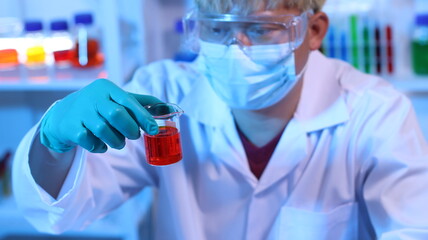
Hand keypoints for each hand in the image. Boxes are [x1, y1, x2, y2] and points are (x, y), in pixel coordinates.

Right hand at [40, 79, 161, 152]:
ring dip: (116, 141)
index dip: (143, 116)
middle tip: (134, 136)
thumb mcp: (116, 99)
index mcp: (107, 88)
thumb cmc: (97, 107)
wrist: (62, 116)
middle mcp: (93, 97)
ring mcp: (80, 112)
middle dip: (130, 129)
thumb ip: (140, 102)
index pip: (129, 101)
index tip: (153, 130)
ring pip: (104, 130)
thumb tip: (166, 106)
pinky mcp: (70, 127)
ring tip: (119, 143)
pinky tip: (101, 145)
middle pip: (117, 115)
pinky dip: (99, 147)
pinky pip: (90, 141)